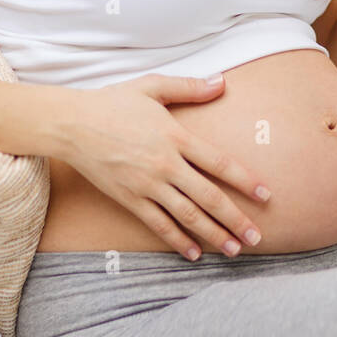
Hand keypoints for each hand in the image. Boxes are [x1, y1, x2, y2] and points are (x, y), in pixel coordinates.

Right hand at [46, 73, 270, 259]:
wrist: (71, 124)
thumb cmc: (112, 102)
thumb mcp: (152, 87)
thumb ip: (190, 87)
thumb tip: (222, 83)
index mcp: (176, 136)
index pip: (219, 163)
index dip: (244, 180)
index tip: (265, 195)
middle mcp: (165, 165)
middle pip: (208, 197)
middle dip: (236, 219)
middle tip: (258, 236)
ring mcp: (147, 185)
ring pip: (187, 216)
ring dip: (214, 235)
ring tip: (235, 249)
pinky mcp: (129, 199)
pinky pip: (158, 225)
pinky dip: (178, 241)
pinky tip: (194, 253)